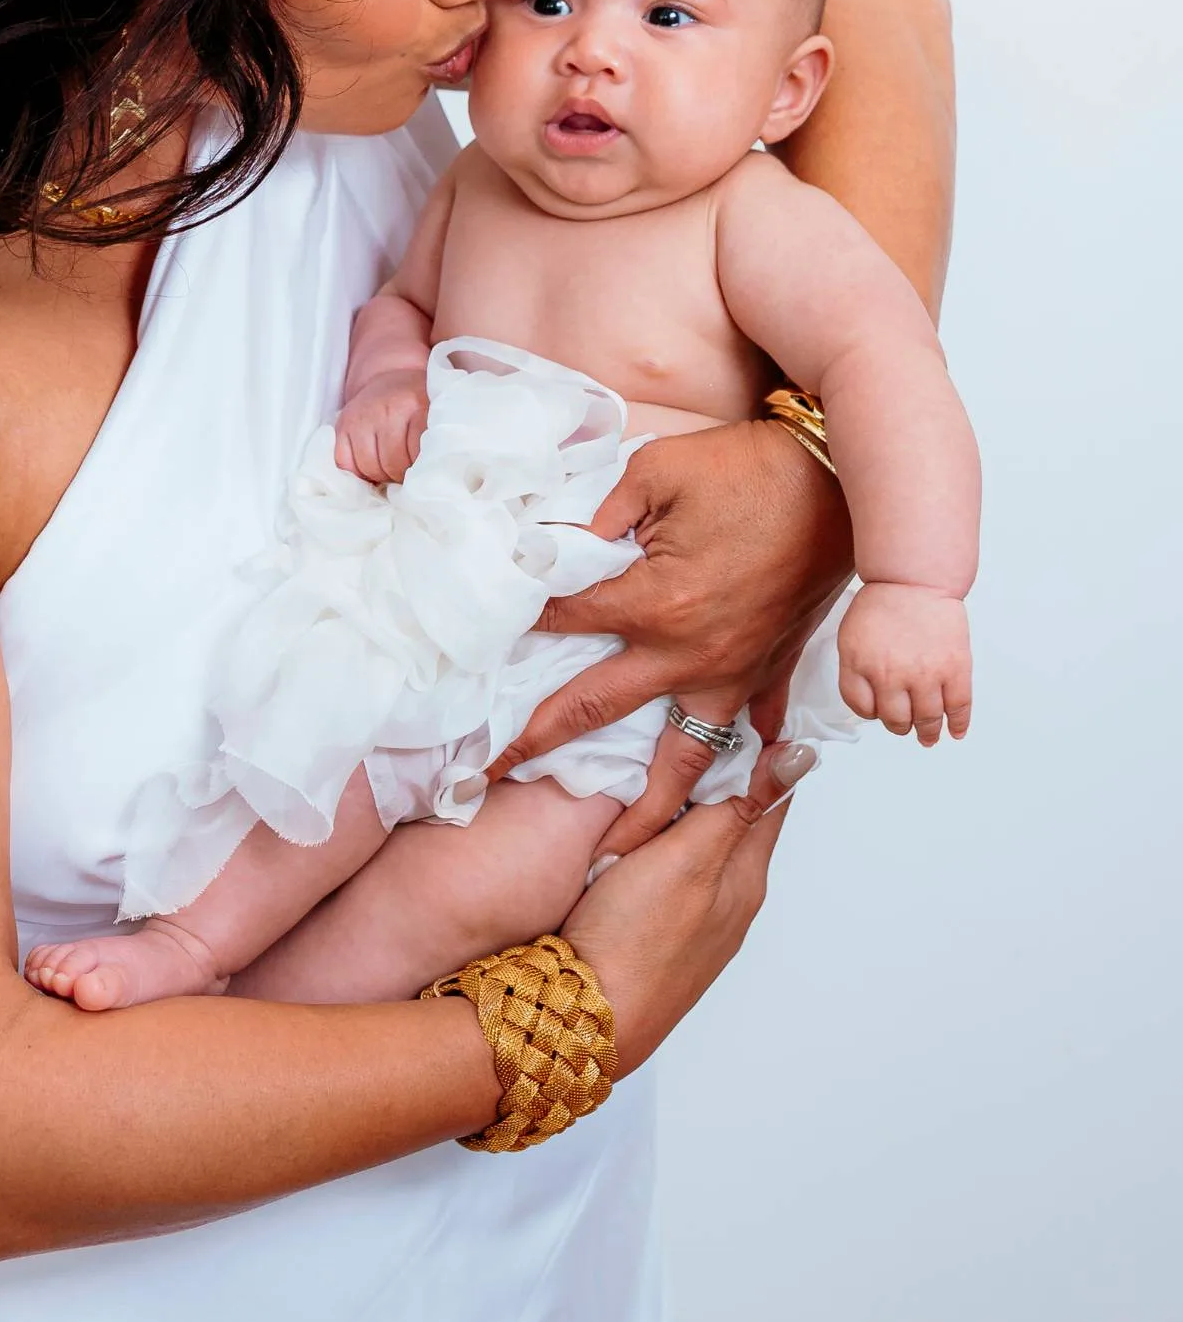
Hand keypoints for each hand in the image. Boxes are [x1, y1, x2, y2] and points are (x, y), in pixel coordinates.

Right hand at [334, 369, 429, 485]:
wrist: (392, 378)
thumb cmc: (418, 404)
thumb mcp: (436, 416)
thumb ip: (437, 442)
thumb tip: (429, 478)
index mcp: (417, 406)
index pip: (418, 456)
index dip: (422, 471)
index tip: (425, 471)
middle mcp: (388, 410)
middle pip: (393, 464)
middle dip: (401, 475)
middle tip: (407, 471)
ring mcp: (363, 417)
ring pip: (369, 467)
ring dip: (381, 476)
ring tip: (390, 468)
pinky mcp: (343, 424)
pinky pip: (344, 463)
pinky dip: (357, 472)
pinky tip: (370, 465)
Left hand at [486, 420, 851, 855]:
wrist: (840, 479)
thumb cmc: (750, 469)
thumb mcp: (658, 472)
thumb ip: (602, 512)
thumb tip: (556, 543)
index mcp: (654, 605)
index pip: (562, 620)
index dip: (519, 618)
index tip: (481, 633)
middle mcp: (688, 655)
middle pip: (591, 711)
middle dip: (534, 746)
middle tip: (489, 777)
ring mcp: (733, 672)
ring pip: (683, 759)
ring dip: (647, 809)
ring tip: (617, 852)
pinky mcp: (770, 669)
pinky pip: (752, 730)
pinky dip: (740, 763)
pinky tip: (718, 795)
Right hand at [564, 739, 813, 1075]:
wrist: (586, 1017)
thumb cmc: (634, 938)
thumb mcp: (690, 858)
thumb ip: (737, 805)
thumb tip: (799, 756)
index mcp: (744, 875)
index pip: (767, 795)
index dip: (756, 749)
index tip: (735, 708)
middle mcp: (727, 901)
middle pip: (731, 820)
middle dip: (714, 777)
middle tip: (682, 733)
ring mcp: (692, 922)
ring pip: (696, 849)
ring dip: (680, 813)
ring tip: (649, 778)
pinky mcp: (655, 935)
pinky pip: (666, 875)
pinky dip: (655, 847)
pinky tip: (629, 840)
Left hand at [837, 580, 970, 742]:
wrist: (916, 579)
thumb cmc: (883, 603)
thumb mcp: (850, 637)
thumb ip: (856, 669)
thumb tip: (869, 700)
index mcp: (860, 666)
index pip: (861, 707)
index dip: (870, 713)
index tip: (878, 712)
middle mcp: (891, 675)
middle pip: (895, 719)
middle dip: (900, 726)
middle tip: (905, 726)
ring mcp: (925, 673)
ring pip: (927, 719)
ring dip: (928, 732)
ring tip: (929, 736)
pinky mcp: (955, 668)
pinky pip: (959, 706)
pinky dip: (959, 723)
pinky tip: (956, 731)